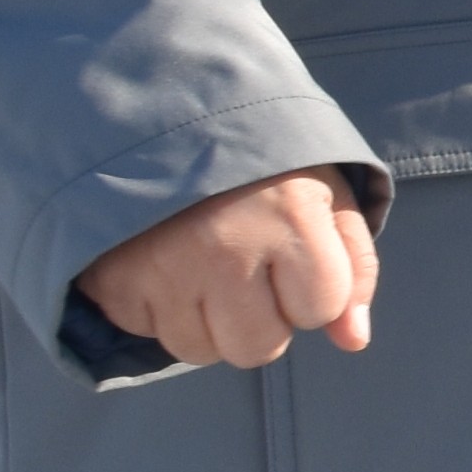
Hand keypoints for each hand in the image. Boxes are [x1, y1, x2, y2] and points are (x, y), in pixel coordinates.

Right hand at [73, 166, 381, 369]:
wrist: (165, 120)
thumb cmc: (262, 167)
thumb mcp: (326, 197)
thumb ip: (353, 268)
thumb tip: (354, 341)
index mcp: (290, 218)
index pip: (321, 310)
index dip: (315, 291)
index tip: (295, 254)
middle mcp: (226, 247)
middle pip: (258, 348)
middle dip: (263, 321)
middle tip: (250, 270)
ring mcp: (166, 268)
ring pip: (201, 351)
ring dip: (209, 323)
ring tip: (207, 268)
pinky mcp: (116, 282)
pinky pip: (150, 334)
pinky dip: (162, 311)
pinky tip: (169, 266)